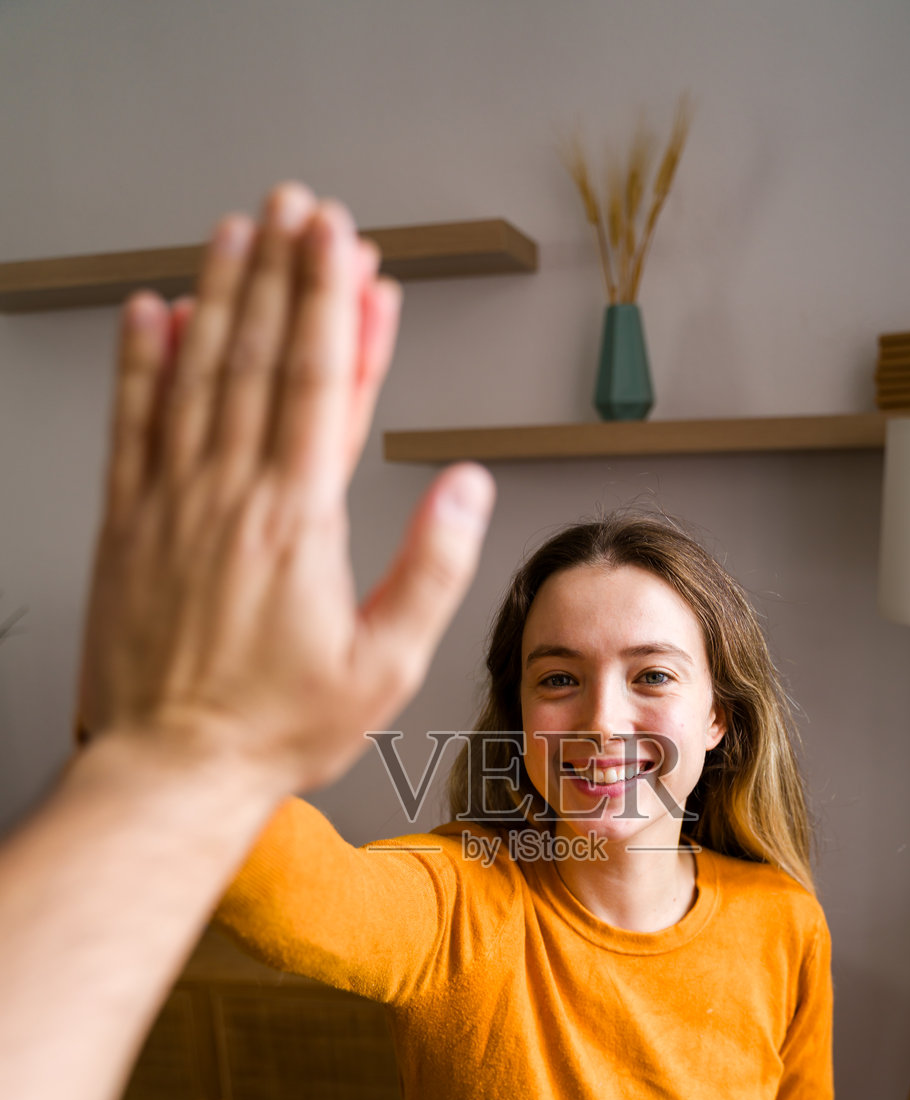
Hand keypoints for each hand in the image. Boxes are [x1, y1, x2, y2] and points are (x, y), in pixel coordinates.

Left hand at [78, 181, 494, 796]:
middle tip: (296, 209)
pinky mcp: (126, 525)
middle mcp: (229, 495)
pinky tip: (150, 314)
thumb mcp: (386, 665)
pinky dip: (140, 361)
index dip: (332, 300)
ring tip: (235, 233)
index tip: (342, 241)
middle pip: (259, 356)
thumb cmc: (276, 726)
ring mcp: (171, 503)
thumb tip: (468, 489)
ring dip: (219, 295)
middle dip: (283, 272)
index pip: (320, 381)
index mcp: (297, 521)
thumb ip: (434, 569)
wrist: (172, 766)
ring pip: (195, 372)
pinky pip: (132, 422)